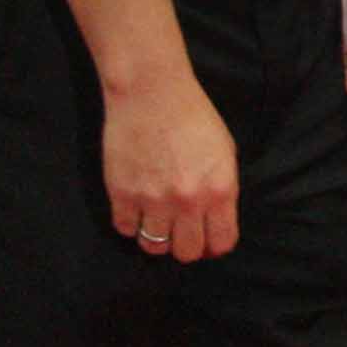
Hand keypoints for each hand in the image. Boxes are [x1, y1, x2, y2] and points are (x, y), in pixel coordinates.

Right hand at [101, 69, 240, 261]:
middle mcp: (187, 201)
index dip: (216, 244)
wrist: (152, 94)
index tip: (210, 239)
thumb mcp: (224, 151)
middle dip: (188, 245)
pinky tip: (137, 207)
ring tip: (159, 220)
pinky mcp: (122, 195)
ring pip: (154, 247)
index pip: (222, 241)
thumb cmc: (193, 117)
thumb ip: (222, 189)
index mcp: (220, 189)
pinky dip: (131, 223)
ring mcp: (152, 201)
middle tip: (183, 231)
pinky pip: (126, 229)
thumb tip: (216, 219)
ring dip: (158, 237)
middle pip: (187, 252)